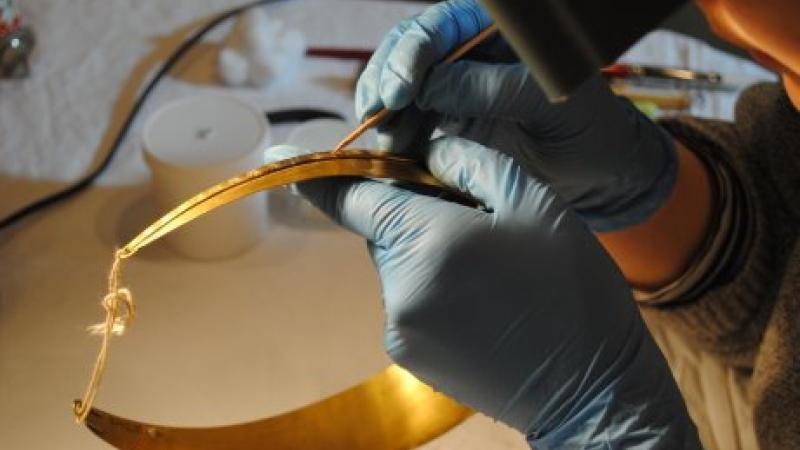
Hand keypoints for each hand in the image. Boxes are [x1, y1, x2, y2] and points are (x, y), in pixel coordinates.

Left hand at [263, 141, 700, 448]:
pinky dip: (429, 286)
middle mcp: (400, 288)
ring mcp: (399, 327)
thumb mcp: (536, 205)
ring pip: (396, 263)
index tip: (290, 156)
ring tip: (488, 267)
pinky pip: (405, 299)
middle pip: (382, 227)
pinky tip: (479, 298)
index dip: (326, 172)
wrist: (588, 388)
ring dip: (425, 251)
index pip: (355, 196)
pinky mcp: (406, 354)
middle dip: (414, 212)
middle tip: (473, 217)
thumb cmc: (570, 291)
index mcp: (429, 242)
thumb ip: (471, 161)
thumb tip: (427, 145)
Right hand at [357, 0, 676, 230]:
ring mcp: (457, 89)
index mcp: (499, 31)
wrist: (601, 175)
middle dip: (387, 79)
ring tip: (381, 143)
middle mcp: (471, 54)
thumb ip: (492, 88)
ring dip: (385, 114)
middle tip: (375, 113)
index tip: (401, 89)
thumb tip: (429, 86)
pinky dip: (398, 138)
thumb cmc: (589, 127)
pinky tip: (390, 155)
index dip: (414, 51)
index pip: (444, 25)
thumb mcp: (547, 101)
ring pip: (404, 90)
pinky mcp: (450, 126)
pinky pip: (413, 125)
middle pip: (411, 53)